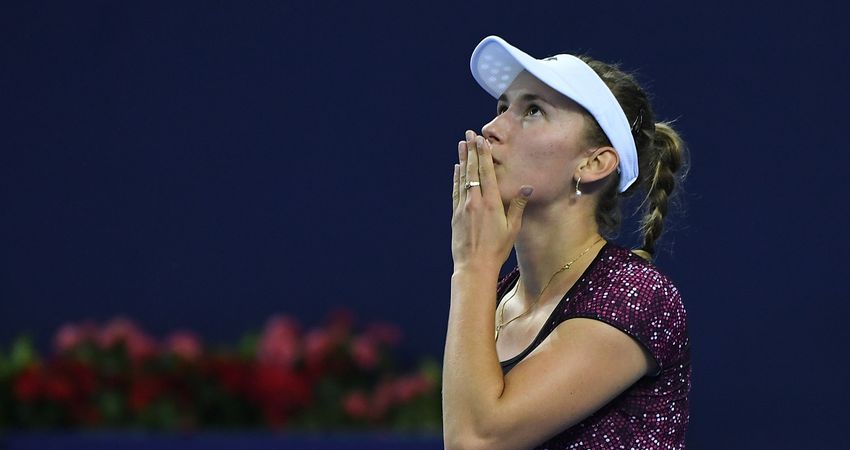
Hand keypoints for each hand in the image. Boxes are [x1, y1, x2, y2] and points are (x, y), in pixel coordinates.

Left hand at [451, 130, 532, 272]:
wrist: (474, 266)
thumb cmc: (498, 249)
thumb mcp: (512, 228)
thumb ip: (518, 206)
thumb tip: (526, 188)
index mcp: (492, 204)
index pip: (487, 173)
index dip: (484, 155)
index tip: (481, 140)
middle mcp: (476, 202)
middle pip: (473, 171)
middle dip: (471, 151)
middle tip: (468, 134)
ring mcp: (464, 207)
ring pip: (463, 178)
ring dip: (463, 160)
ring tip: (461, 145)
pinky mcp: (456, 215)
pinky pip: (456, 191)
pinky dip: (457, 178)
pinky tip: (457, 168)